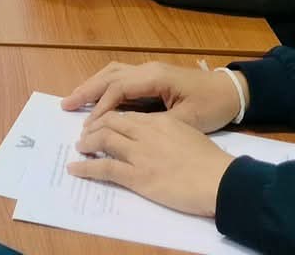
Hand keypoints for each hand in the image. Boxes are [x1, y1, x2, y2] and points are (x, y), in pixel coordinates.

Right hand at [62, 62, 241, 131]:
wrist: (231, 92)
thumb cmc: (210, 106)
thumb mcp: (186, 120)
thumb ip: (155, 124)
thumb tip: (126, 130)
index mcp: (154, 77)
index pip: (118, 89)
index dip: (101, 108)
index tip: (88, 127)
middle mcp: (147, 69)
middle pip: (109, 76)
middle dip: (87, 90)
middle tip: (65, 105)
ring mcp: (149, 71)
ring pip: (113, 73)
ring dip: (93, 85)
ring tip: (74, 100)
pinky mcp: (152, 77)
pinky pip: (121, 78)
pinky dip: (105, 86)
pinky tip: (97, 98)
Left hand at [71, 110, 234, 216]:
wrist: (219, 179)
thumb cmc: (210, 160)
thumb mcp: (189, 132)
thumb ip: (169, 128)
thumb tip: (158, 130)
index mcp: (159, 121)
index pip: (127, 114)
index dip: (110, 116)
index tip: (102, 121)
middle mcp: (145, 132)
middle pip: (110, 121)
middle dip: (94, 125)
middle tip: (85, 132)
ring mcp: (139, 153)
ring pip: (104, 139)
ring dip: (87, 141)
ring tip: (79, 145)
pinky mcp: (137, 175)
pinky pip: (104, 167)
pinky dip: (86, 166)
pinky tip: (75, 168)